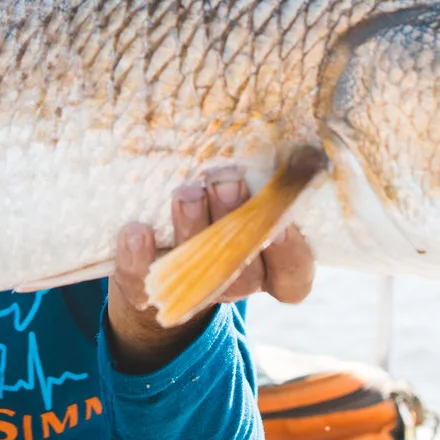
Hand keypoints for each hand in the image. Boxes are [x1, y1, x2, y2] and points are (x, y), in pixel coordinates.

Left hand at [104, 164, 315, 373]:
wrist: (164, 268)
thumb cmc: (225, 211)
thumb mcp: (252, 196)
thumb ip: (270, 182)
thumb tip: (301, 147)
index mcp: (271, 267)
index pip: (293, 275)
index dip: (290, 252)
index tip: (280, 221)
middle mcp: (236, 282)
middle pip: (243, 270)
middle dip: (234, 222)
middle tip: (226, 180)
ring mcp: (192, 291)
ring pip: (196, 275)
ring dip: (192, 230)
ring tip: (186, 192)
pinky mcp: (147, 292)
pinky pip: (142, 284)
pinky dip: (139, 256)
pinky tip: (137, 229)